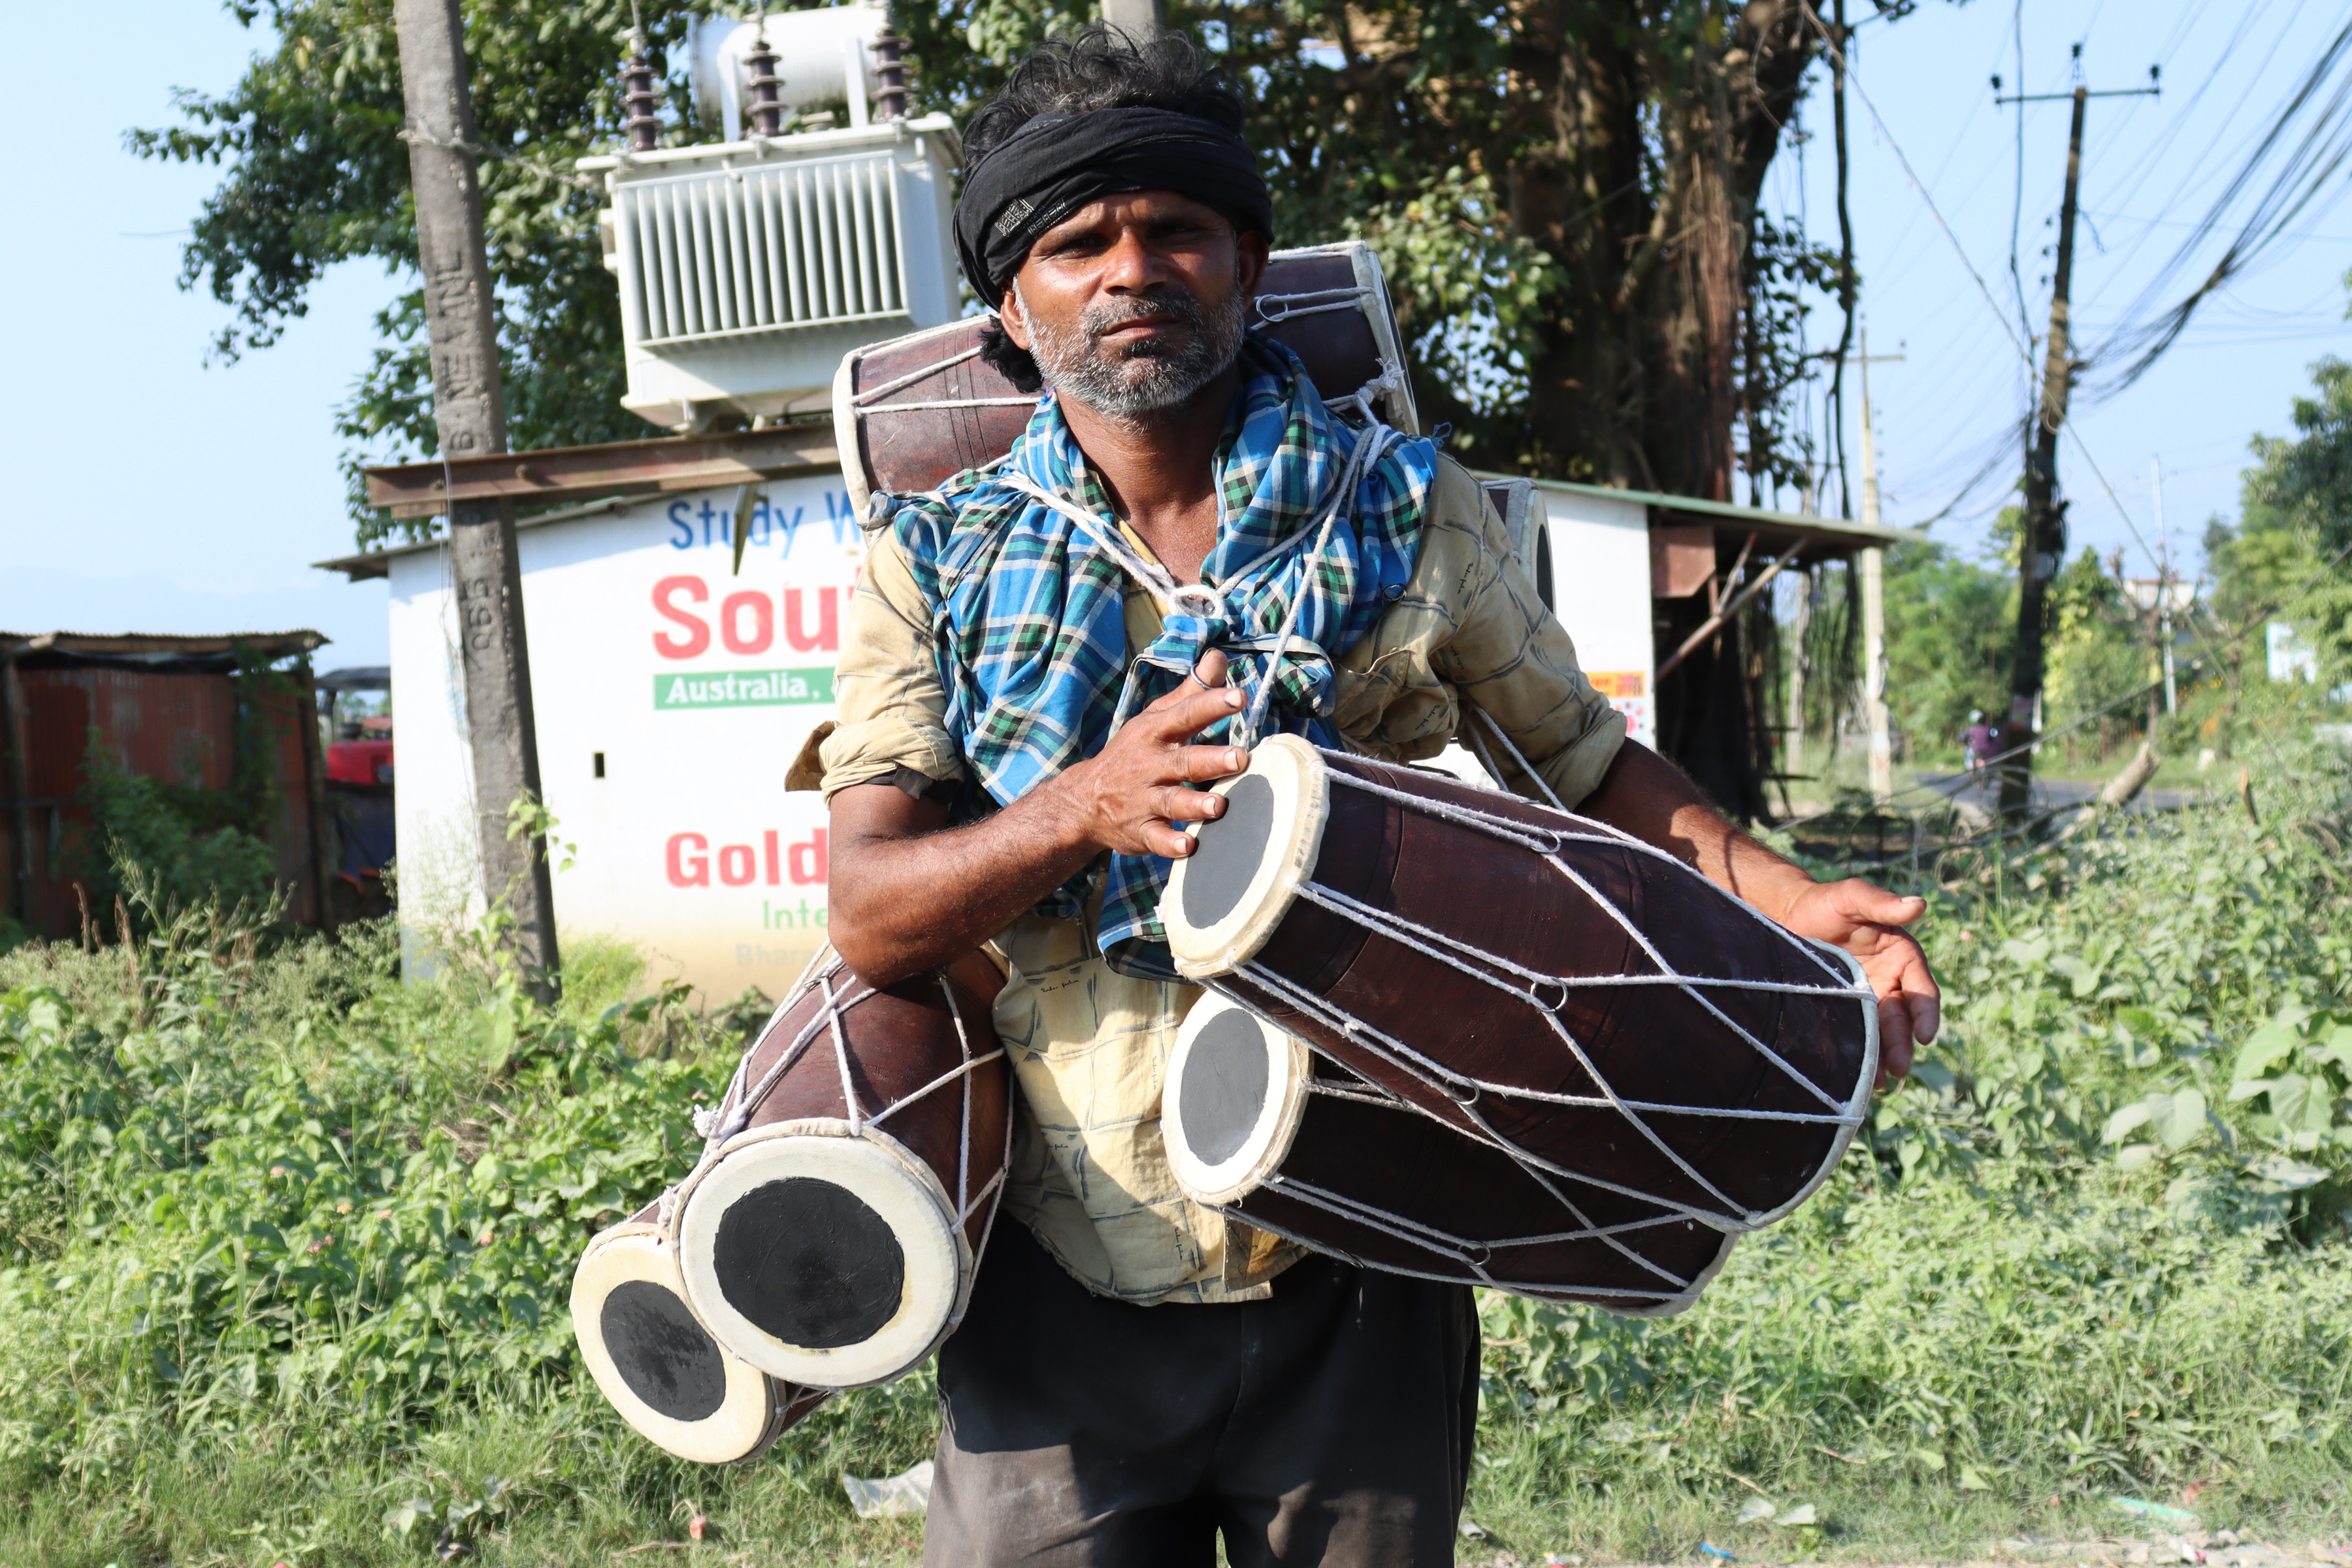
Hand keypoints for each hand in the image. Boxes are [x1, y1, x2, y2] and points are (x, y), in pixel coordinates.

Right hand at [1048, 650, 1250, 858]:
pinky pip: (1155, 840)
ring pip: (1171, 802)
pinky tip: (1189, 846)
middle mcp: (1149, 765)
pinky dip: (1170, 844)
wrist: (1084, 801)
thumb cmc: (1134, 753)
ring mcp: (1143, 800)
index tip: (1238, 696)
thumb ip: (1191, 693)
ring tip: (1218, 805)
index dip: (1211, 704)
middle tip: (1240, 758)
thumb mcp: (1155, 719)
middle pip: (1183, 761)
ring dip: (1194, 804)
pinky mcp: (1140, 832)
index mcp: (1155, 733)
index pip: (1185, 714)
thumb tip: (1219, 657)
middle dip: (1211, 759)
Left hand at [1772, 878, 1940, 1087]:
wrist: (1787, 915)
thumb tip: (1919, 905)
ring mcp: (1868, 1000)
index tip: (1925, 1035)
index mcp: (1902, 958)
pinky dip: (1861, 1057)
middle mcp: (1891, 983)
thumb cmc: (1824, 902)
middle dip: (1903, 1045)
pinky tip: (1858, 1077)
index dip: (1926, 1013)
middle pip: (1902, 1019)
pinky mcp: (1844, 1012)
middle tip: (1900, 1069)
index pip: (1923, 991)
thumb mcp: (1852, 897)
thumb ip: (1881, 904)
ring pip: (1882, 1035)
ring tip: (1881, 1082)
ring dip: (1884, 1059)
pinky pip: (1858, 1036)